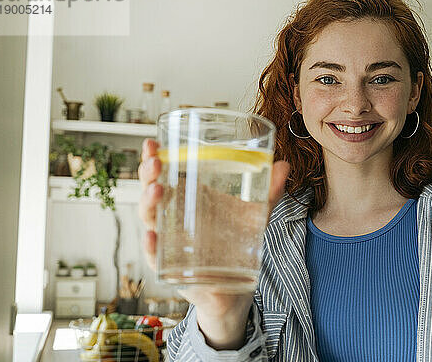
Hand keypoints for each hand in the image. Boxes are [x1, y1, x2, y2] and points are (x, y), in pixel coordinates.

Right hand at [137, 138, 289, 348]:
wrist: (234, 289)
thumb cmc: (235, 246)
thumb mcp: (253, 216)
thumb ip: (268, 193)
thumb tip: (283, 165)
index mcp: (186, 200)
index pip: (164, 174)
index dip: (153, 158)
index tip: (153, 142)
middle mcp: (172, 218)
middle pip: (151, 192)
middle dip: (148, 175)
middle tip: (156, 163)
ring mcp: (169, 242)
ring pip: (150, 220)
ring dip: (149, 204)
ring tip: (158, 190)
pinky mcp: (171, 268)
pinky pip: (154, 257)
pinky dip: (151, 247)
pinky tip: (154, 236)